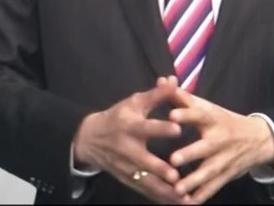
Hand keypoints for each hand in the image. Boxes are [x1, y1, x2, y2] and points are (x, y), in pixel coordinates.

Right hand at [73, 76, 188, 203]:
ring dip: (164, 192)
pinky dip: (161, 199)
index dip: (161, 128)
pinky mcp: (128, 180)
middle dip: (160, 170)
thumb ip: (156, 94)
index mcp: (131, 127)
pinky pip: (146, 192)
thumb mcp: (134, 102)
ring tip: (184, 198)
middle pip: (145, 162)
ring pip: (147, 182)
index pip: (147, 127)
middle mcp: (128, 149)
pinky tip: (178, 203)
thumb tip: (173, 79)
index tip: (177, 129)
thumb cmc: (118, 117)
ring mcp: (127, 168)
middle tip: (176, 177)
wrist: (90, 139)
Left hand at [167, 89, 273, 203]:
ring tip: (177, 190)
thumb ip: (182, 97)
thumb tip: (162, 79)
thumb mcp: (206, 106)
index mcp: (212, 119)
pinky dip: (202, 196)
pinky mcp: (226, 174)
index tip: (171, 114)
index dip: (186, 113)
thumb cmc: (222, 120)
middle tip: (172, 160)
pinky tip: (189, 204)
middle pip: (205, 147)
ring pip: (209, 171)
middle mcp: (219, 139)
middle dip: (190, 153)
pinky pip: (214, 187)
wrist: (257, 139)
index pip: (199, 114)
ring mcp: (224, 159)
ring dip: (194, 181)